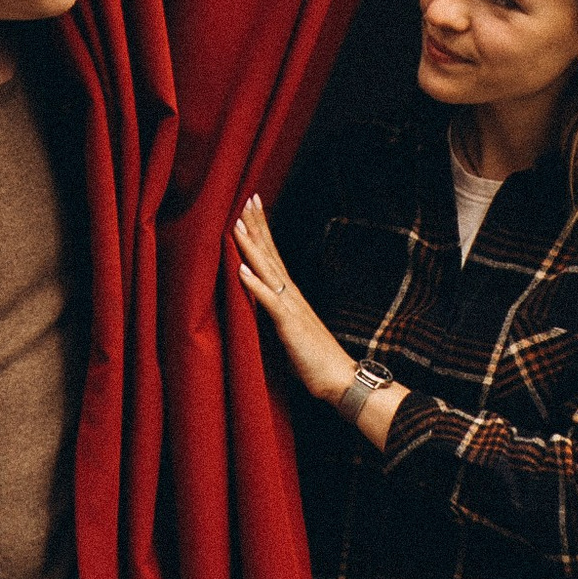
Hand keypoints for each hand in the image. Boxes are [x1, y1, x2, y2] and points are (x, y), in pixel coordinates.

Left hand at [232, 197, 360, 407]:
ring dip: (251, 247)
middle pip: (271, 254)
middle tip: (247, 199)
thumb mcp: (290, 330)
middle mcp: (291, 295)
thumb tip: (259, 300)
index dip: (262, 232)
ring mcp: (291, 308)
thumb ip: (275, 312)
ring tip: (237, 224)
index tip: (251, 208)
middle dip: (257, 227)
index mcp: (290, 295)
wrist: (340, 379)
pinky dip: (255, 285)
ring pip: (268, 271)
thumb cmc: (315, 359)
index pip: (273, 256)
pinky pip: (270, 302)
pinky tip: (242, 269)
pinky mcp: (290, 326)